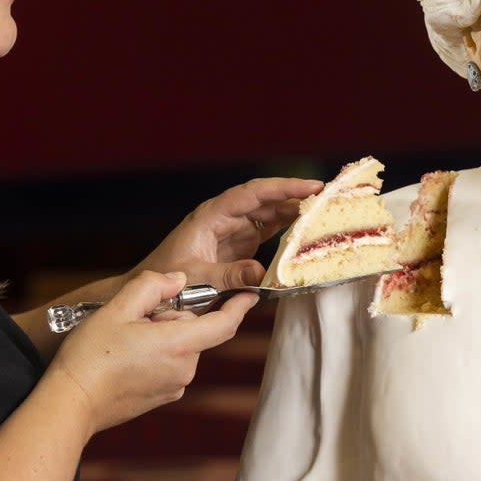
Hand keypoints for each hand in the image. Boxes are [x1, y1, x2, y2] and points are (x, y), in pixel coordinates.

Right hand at [45, 271, 257, 433]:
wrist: (69, 404)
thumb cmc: (90, 356)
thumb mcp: (119, 307)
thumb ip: (153, 286)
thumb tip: (179, 279)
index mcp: (181, 345)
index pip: (225, 324)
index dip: (239, 306)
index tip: (250, 294)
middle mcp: (185, 369)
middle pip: (194, 330)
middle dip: (172, 317)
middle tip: (136, 319)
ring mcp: (174, 387)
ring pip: (181, 347)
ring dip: (162, 336)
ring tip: (126, 340)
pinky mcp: (161, 397)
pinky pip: (169, 365)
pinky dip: (156, 355)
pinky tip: (126, 358)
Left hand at [129, 177, 322, 290]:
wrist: (152, 293)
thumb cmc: (167, 280)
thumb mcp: (196, 279)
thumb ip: (229, 276)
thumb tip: (262, 274)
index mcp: (212, 215)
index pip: (253, 193)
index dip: (282, 188)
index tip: (310, 187)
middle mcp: (226, 218)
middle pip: (267, 200)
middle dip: (296, 197)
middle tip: (328, 197)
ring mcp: (234, 231)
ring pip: (270, 215)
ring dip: (295, 214)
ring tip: (324, 214)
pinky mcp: (240, 247)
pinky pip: (268, 233)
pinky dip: (288, 232)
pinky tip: (306, 234)